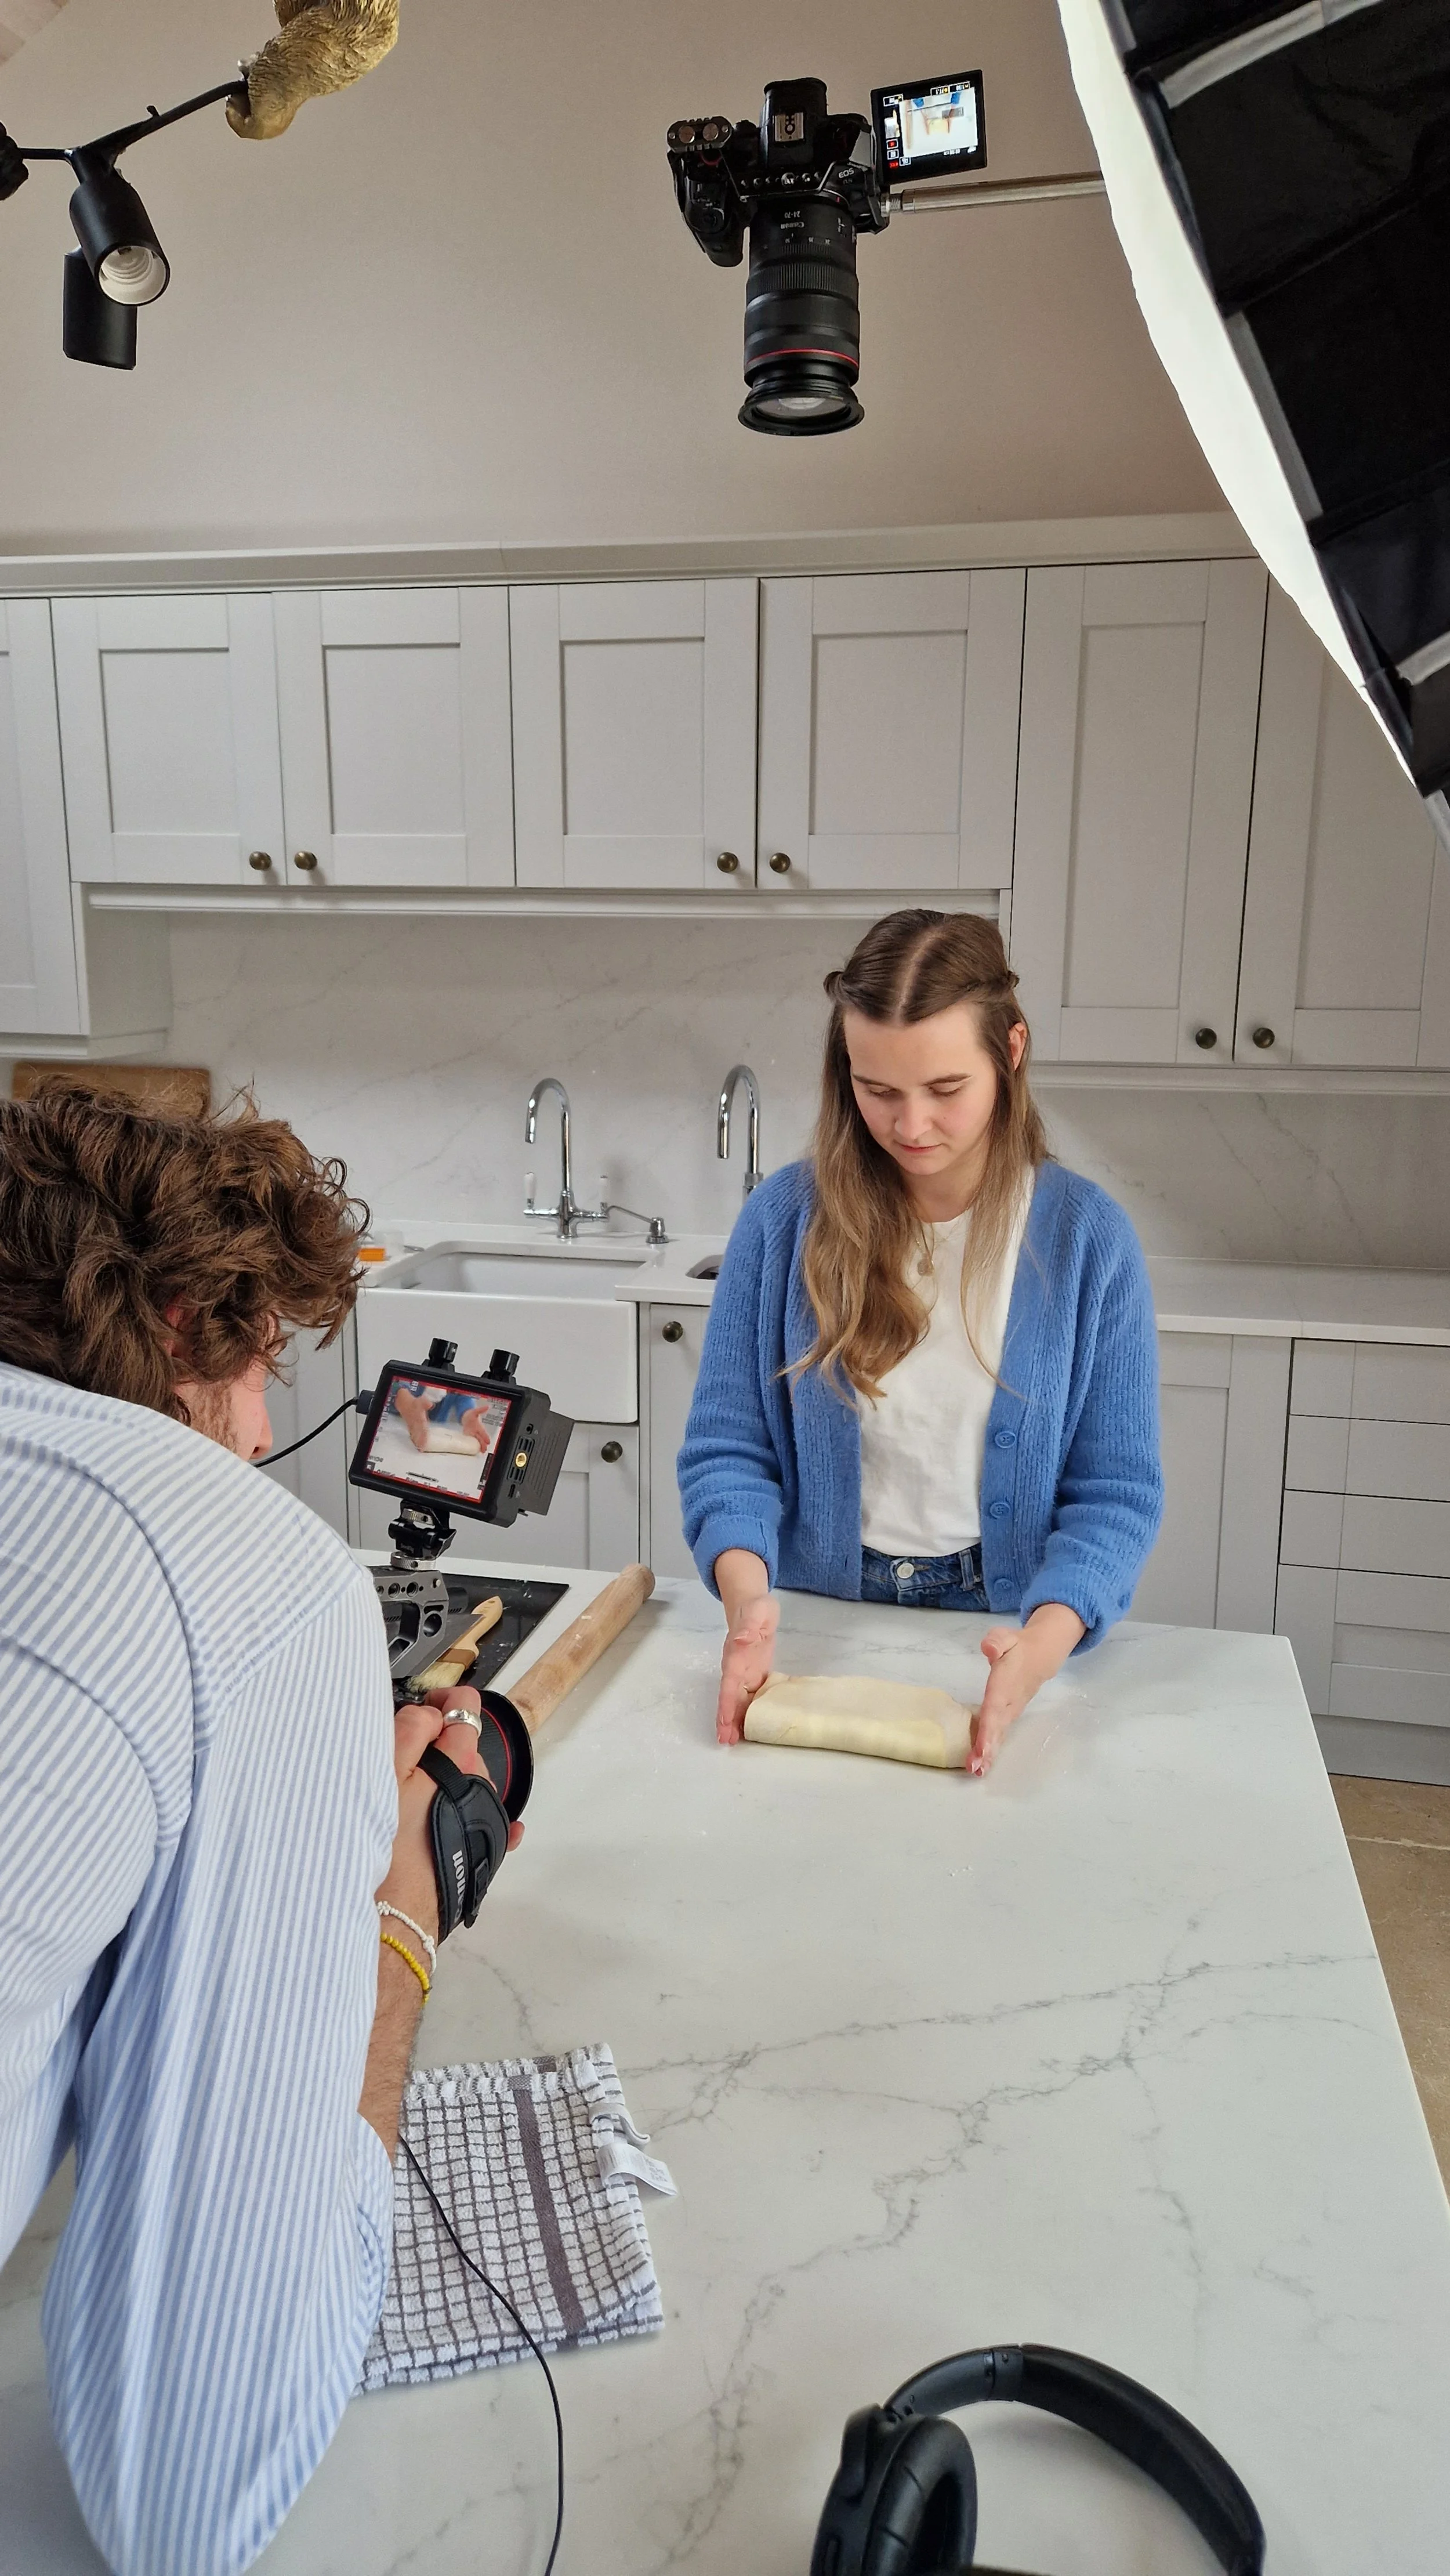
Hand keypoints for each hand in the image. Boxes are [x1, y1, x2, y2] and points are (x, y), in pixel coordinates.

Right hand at [376, 1687, 523, 1940]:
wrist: (395, 1922)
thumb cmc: (387, 1854)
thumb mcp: (385, 1778)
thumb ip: (409, 1732)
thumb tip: (428, 1713)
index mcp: (460, 1764)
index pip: (465, 1708)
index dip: (444, 1700)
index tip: (425, 1705)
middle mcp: (480, 1788)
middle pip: (465, 1746)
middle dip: (439, 1743)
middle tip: (403, 1755)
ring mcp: (483, 1820)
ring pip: (467, 1782)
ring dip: (447, 1779)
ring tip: (409, 1796)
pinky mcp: (479, 1850)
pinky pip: (480, 1818)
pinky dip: (471, 1810)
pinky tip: (456, 1815)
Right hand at [716, 1590, 779, 1743]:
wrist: (753, 1606)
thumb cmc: (756, 1609)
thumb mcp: (756, 1613)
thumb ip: (749, 1627)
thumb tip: (740, 1641)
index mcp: (736, 1657)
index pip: (729, 1684)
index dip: (726, 1704)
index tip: (723, 1722)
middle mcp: (736, 1669)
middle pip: (729, 1698)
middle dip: (726, 1719)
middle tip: (725, 1741)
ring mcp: (744, 1673)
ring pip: (736, 1701)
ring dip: (734, 1721)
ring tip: (732, 1741)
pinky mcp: (753, 1676)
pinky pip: (748, 1698)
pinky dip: (746, 1713)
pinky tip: (748, 1727)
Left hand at [970, 1604, 1085, 1775]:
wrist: (1040, 1656)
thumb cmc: (1017, 1647)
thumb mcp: (1006, 1637)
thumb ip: (997, 1642)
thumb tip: (989, 1649)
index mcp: (1004, 1685)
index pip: (995, 1709)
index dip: (988, 1729)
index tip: (982, 1748)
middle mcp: (1008, 1703)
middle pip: (996, 1728)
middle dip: (987, 1749)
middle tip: (975, 1768)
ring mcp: (1010, 1712)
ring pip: (999, 1735)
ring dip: (989, 1754)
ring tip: (976, 1771)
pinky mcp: (1008, 1716)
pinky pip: (998, 1734)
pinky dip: (991, 1750)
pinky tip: (981, 1765)